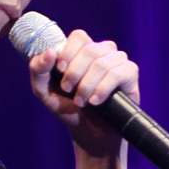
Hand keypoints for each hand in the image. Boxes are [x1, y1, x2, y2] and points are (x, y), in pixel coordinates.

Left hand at [29, 29, 139, 157]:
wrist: (88, 131)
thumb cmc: (67, 107)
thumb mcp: (44, 91)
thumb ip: (38, 70)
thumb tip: (49, 52)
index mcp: (81, 49)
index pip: (79, 36)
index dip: (68, 51)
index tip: (60, 70)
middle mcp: (102, 51)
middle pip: (90, 50)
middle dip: (75, 73)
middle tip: (68, 91)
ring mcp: (117, 61)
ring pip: (102, 63)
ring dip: (87, 85)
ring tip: (81, 102)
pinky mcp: (130, 73)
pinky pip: (118, 73)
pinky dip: (103, 89)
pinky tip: (95, 101)